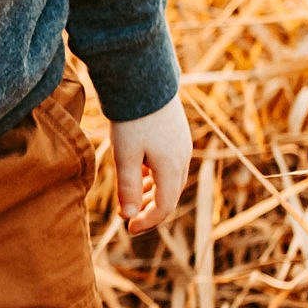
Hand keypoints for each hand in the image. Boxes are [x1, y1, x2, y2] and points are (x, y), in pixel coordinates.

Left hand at [110, 93, 191, 234]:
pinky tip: (140, 174)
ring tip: (132, 199)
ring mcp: (181, 144)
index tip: (127, 228)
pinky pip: (168, 164)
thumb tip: (128, 216)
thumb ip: (128, 187)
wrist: (144, 78)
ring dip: (152, 193)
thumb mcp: (125, 155)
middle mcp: (182, 158)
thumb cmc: (133, 118)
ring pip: (170, 179)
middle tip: (128, 217)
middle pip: (170, 195)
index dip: (147, 221)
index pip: (164, 206)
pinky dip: (155, 176)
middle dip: (150, 210)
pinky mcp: (175, 132)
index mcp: (171, 168)